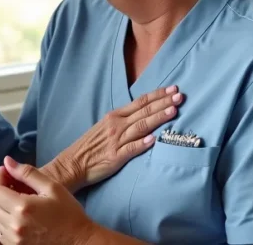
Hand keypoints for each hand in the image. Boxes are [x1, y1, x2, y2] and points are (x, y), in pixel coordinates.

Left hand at [0, 157, 94, 244]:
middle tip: (10, 182)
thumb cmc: (68, 213)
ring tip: (14, 198)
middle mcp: (14, 226)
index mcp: (22, 208)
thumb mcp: (52, 187)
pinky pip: (0, 232)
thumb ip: (27, 173)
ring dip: (0, 205)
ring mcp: (14, 240)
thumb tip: (7, 161)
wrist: (79, 241)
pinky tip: (16, 215)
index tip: (6, 171)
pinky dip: (3, 221)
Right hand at [52, 85, 182, 189]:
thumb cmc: (90, 146)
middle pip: (144, 111)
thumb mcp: (104, 127)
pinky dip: (142, 144)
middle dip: (164, 103)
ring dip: (157, 118)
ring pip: (141, 127)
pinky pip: (130, 149)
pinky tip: (153, 139)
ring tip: (173, 111)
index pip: (140, 102)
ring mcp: (116, 141)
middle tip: (180, 96)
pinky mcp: (115, 157)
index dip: (157, 95)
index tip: (173, 89)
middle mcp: (116, 125)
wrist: (73, 163)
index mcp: (114, 116)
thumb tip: (143, 115)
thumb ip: (123, 121)